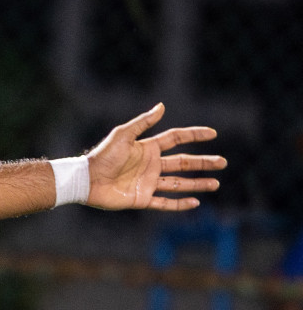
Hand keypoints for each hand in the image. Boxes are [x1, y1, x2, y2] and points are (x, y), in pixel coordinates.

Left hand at [85, 104, 223, 211]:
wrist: (86, 180)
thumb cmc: (102, 156)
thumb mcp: (123, 135)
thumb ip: (143, 122)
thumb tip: (162, 106)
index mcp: (147, 148)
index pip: (175, 139)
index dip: (194, 135)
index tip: (213, 134)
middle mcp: (150, 165)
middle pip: (183, 162)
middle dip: (203, 162)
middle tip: (223, 162)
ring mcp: (147, 182)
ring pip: (178, 183)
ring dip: (197, 183)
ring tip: (216, 183)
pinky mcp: (142, 198)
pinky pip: (165, 202)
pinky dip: (180, 204)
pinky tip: (195, 202)